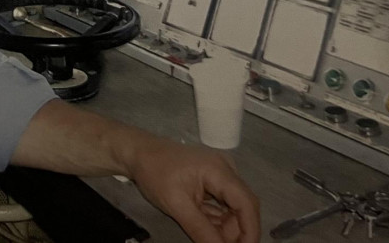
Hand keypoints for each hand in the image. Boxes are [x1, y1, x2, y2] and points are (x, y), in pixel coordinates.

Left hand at [127, 135, 259, 242]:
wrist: (138, 153)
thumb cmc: (154, 173)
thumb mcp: (176, 205)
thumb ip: (201, 230)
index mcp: (219, 170)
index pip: (246, 203)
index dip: (250, 230)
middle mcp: (226, 170)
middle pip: (243, 206)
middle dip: (236, 231)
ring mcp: (220, 174)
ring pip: (233, 207)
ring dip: (226, 227)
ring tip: (209, 237)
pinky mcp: (213, 180)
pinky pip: (223, 204)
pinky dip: (217, 219)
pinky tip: (206, 228)